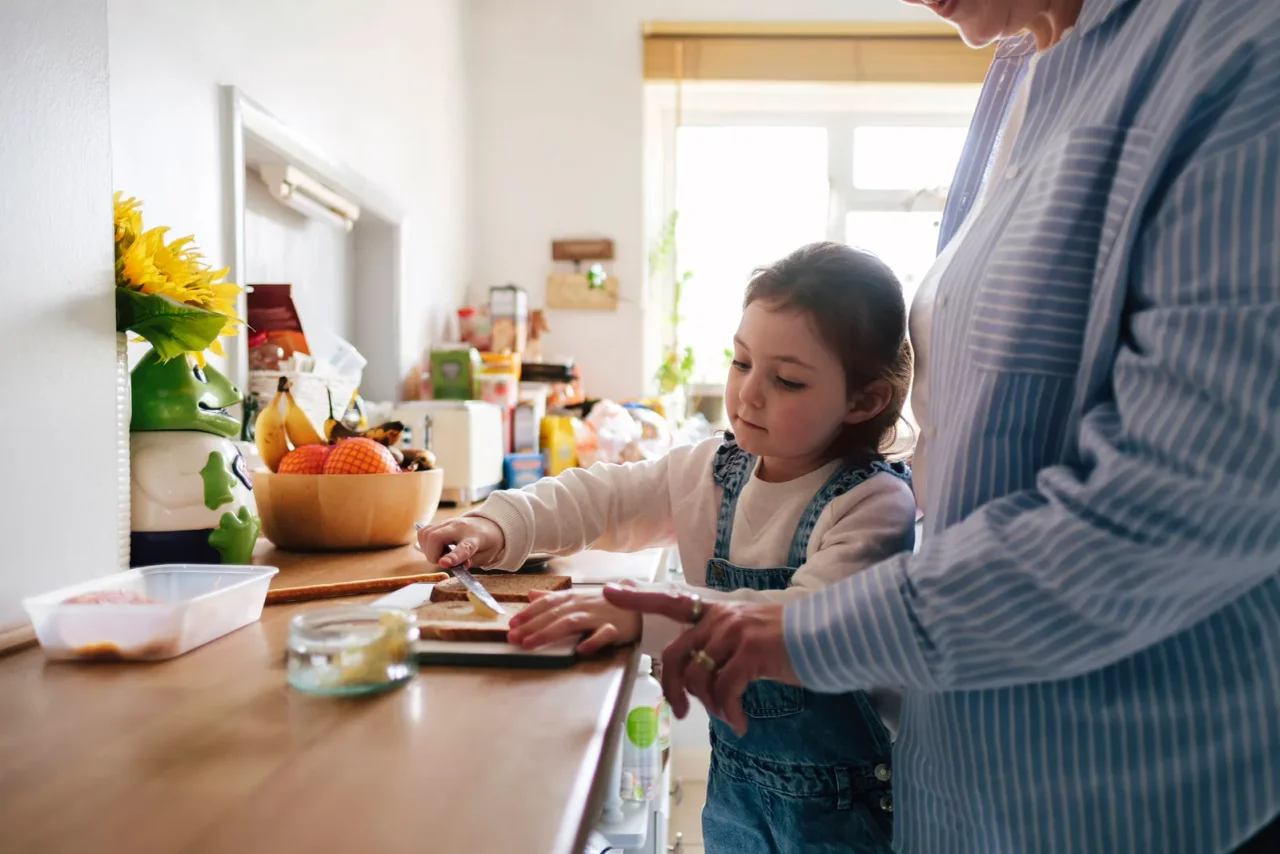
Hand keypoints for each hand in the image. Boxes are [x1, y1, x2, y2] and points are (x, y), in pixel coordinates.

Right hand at [416, 516, 504, 567]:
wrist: (488, 524)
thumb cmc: (486, 543)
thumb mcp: (485, 557)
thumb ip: (469, 562)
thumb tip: (451, 564)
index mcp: (475, 538)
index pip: (463, 548)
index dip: (452, 557)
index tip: (443, 563)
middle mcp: (459, 527)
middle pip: (435, 537)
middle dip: (432, 555)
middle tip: (442, 561)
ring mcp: (448, 522)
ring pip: (426, 534)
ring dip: (428, 550)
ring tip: (441, 554)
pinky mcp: (440, 522)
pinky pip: (423, 532)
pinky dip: (425, 543)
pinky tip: (435, 548)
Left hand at [507, 582, 641, 654]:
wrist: (641, 601)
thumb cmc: (607, 603)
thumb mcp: (579, 597)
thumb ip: (554, 598)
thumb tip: (530, 594)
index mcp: (574, 597)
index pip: (547, 603)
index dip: (529, 612)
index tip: (512, 623)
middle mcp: (583, 604)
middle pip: (554, 614)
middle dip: (531, 626)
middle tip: (512, 638)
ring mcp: (599, 616)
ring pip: (571, 622)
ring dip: (549, 632)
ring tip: (530, 644)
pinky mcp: (616, 628)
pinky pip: (604, 634)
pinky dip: (592, 641)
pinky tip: (580, 650)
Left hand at [602, 585, 796, 736]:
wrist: (827, 637)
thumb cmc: (789, 642)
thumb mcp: (749, 635)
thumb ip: (722, 646)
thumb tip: (700, 683)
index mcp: (716, 612)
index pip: (670, 601)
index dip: (638, 598)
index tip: (608, 591)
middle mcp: (720, 618)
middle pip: (675, 655)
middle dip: (672, 688)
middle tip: (683, 711)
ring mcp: (733, 632)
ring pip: (698, 677)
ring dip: (709, 706)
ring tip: (727, 717)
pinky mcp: (749, 652)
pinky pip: (724, 691)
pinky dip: (729, 714)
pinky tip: (741, 724)